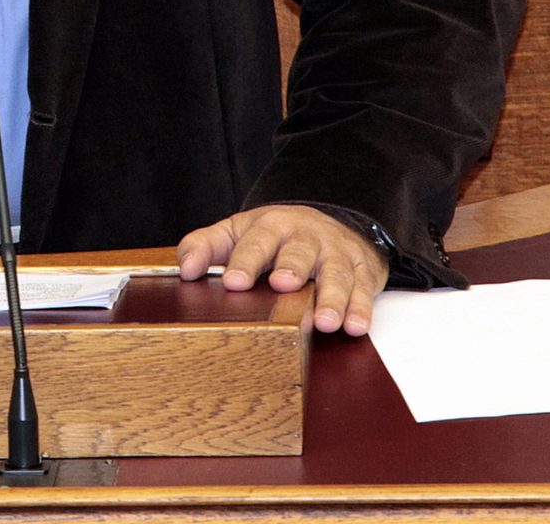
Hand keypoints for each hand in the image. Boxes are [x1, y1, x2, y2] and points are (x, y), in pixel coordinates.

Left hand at [176, 205, 387, 335]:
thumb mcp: (237, 233)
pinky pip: (364, 289)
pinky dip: (361, 308)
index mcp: (271, 226)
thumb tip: (186, 270)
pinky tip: (355, 326)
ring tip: (324, 321)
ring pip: (335, 273)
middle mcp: (306, 237)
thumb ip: (206, 246)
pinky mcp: (361, 270)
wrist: (330, 223)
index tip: (234, 281)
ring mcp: (335, 253)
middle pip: (299, 251)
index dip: (244, 260)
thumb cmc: (276, 236)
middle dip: (292, 267)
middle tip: (283, 284)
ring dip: (331, 296)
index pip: (256, 240)